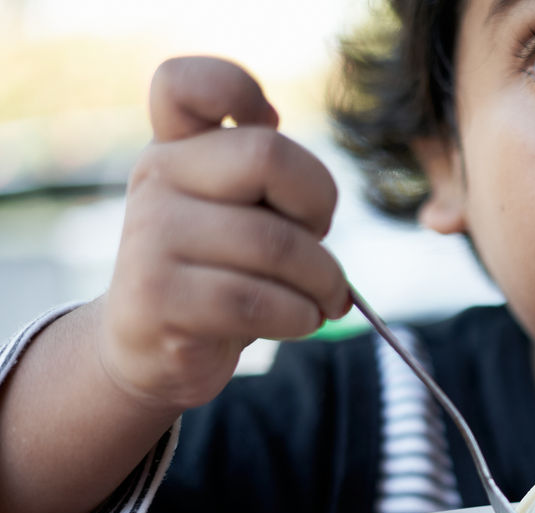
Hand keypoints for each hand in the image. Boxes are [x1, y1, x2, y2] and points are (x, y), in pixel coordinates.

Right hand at [101, 56, 350, 411]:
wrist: (153, 348)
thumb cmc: (220, 271)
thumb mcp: (237, 209)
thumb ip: (259, 164)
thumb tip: (269, 115)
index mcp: (178, 146)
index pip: (185, 82)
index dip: (237, 88)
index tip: (268, 125)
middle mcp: (157, 178)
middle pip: (268, 157)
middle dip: (319, 206)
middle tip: (321, 242)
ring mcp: (150, 236)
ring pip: (275, 245)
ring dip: (322, 282)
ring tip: (324, 299)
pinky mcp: (157, 299)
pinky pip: (257, 301)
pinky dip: (299, 315)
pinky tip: (299, 320)